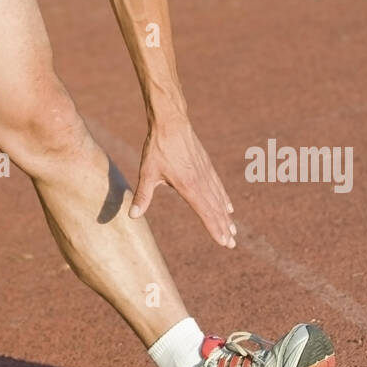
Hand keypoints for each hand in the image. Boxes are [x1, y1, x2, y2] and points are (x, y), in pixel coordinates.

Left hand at [130, 118, 235, 247]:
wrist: (171, 122)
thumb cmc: (158, 148)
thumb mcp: (148, 172)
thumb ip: (143, 196)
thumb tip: (133, 215)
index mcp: (188, 187)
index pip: (205, 213)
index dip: (215, 229)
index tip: (224, 242)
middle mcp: (201, 182)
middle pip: (215, 209)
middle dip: (223, 227)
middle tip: (232, 244)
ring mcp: (206, 173)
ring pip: (219, 198)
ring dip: (226, 215)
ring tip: (233, 229)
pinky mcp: (206, 165)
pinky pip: (218, 185)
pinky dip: (224, 198)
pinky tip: (228, 206)